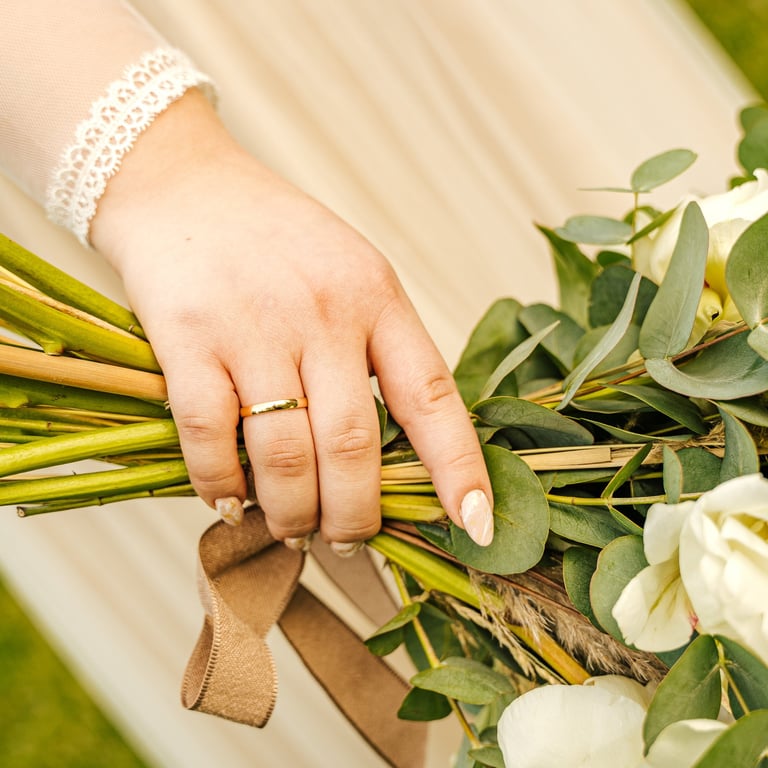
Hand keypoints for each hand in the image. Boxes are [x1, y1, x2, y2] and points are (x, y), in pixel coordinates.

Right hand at [90, 90, 493, 548]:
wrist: (180, 183)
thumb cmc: (275, 242)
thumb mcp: (348, 275)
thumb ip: (372, 352)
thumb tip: (381, 457)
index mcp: (377, 297)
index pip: (432, 396)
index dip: (459, 470)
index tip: (477, 526)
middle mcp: (324, 311)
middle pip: (354, 446)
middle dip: (354, 516)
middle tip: (346, 539)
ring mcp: (255, 324)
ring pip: (286, 454)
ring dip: (291, 512)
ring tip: (293, 528)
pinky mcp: (188, 336)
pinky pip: (210, 436)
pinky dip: (220, 484)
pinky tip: (228, 500)